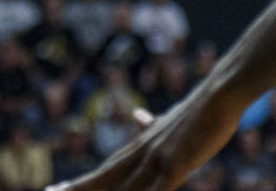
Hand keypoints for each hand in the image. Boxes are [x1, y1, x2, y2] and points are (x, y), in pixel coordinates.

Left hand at [47, 97, 237, 190]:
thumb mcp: (169, 120)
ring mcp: (157, 158)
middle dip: (80, 188)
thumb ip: (151, 124)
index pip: (105, 168)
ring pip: (126, 188)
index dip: (82, 181)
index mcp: (140, 145)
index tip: (56, 188)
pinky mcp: (175, 164)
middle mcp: (143, 152)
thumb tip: (138, 116)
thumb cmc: (199, 111)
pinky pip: (157, 190)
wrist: (218, 94)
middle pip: (105, 177)